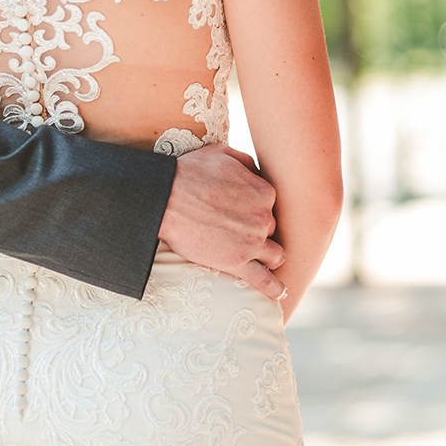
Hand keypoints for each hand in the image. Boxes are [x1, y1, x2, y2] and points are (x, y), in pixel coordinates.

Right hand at [158, 144, 286, 300]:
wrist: (165, 198)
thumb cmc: (189, 172)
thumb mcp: (221, 153)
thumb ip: (245, 161)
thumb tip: (255, 170)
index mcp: (264, 192)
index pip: (270, 206)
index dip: (257, 210)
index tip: (244, 213)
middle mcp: (263, 218)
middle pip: (270, 230)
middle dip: (259, 232)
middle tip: (241, 233)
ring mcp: (252, 242)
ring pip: (274, 254)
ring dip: (269, 256)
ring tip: (263, 262)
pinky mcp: (237, 262)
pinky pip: (263, 280)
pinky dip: (273, 288)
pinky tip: (279, 293)